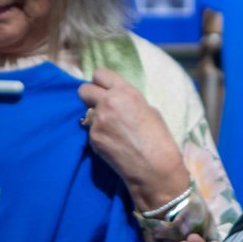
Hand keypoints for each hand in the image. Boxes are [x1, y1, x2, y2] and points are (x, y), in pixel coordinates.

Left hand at [77, 68, 189, 211]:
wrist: (154, 167)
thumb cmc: (158, 137)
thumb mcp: (148, 109)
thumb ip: (128, 100)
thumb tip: (115, 99)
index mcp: (125, 91)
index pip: (100, 74)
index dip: (101, 82)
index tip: (104, 89)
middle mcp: (108, 102)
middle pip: (83, 89)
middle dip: (90, 96)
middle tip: (100, 106)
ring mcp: (98, 121)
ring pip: (87, 112)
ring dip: (96, 118)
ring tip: (113, 130)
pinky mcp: (92, 138)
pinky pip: (91, 130)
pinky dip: (99, 135)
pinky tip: (113, 143)